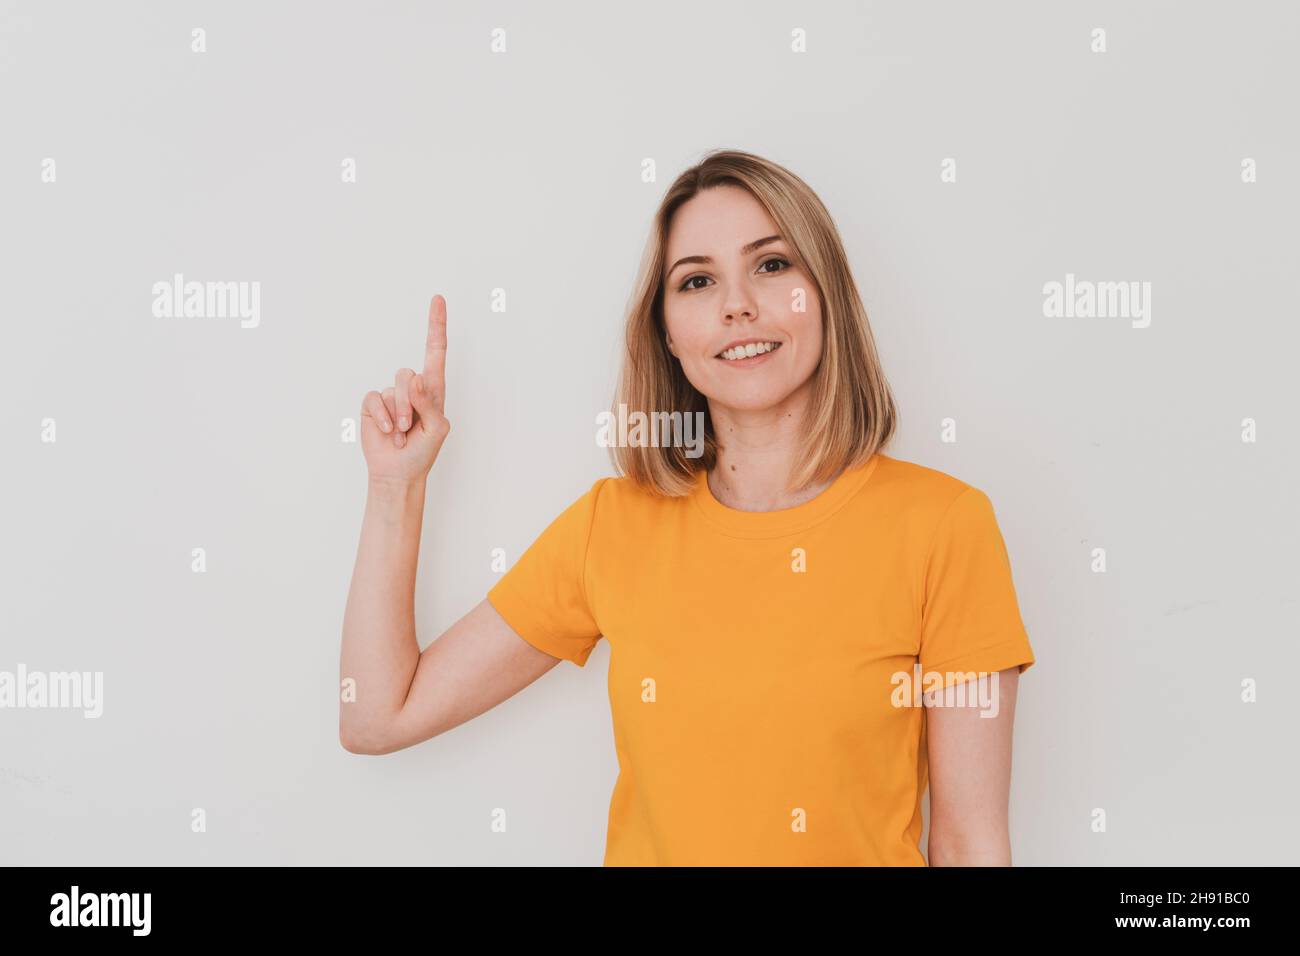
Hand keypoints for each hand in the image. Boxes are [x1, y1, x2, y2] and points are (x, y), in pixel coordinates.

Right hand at [360, 295, 451, 482]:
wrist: (398, 472)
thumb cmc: (422, 451)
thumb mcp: (436, 429)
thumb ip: (429, 403)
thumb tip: (416, 377)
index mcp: (433, 390)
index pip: (435, 352)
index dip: (436, 325)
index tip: (438, 299)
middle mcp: (412, 388)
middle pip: (409, 374)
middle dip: (409, 404)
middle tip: (410, 428)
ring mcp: (391, 395)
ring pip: (393, 387)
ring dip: (398, 414)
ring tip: (401, 433)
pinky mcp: (373, 404)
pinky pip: (374, 398)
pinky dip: (381, 416)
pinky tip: (386, 431)